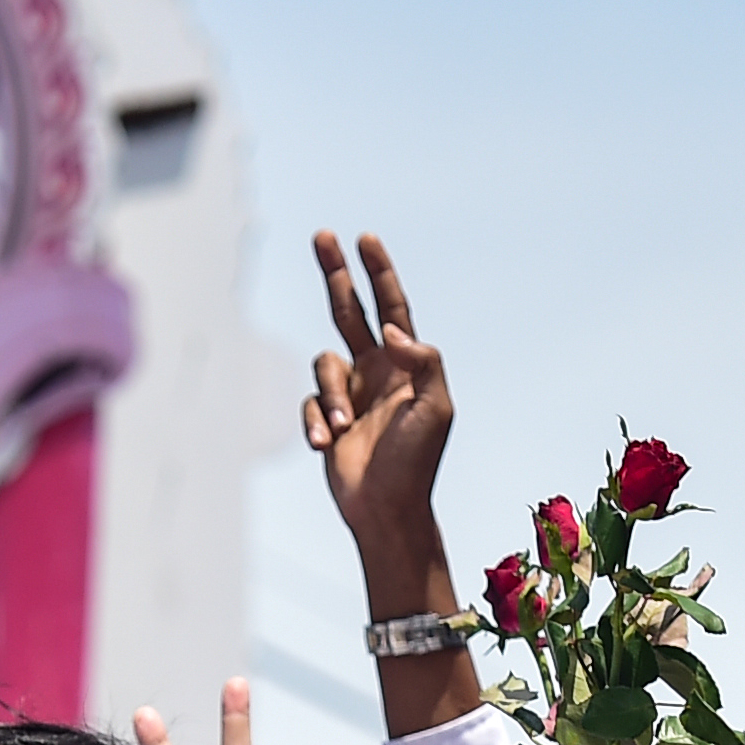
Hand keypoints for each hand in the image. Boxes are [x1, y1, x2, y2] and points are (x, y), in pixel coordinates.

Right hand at [303, 230, 454, 577]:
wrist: (388, 508)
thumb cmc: (417, 460)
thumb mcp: (436, 406)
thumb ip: (423, 360)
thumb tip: (391, 328)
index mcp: (405, 364)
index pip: (391, 306)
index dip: (379, 272)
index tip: (365, 239)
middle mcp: (376, 370)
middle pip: (349, 309)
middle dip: (335, 272)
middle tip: (322, 236)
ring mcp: (349, 393)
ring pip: (323, 364)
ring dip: (329, 396)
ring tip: (341, 427)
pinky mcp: (325, 418)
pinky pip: (309, 402)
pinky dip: (315, 420)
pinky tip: (326, 443)